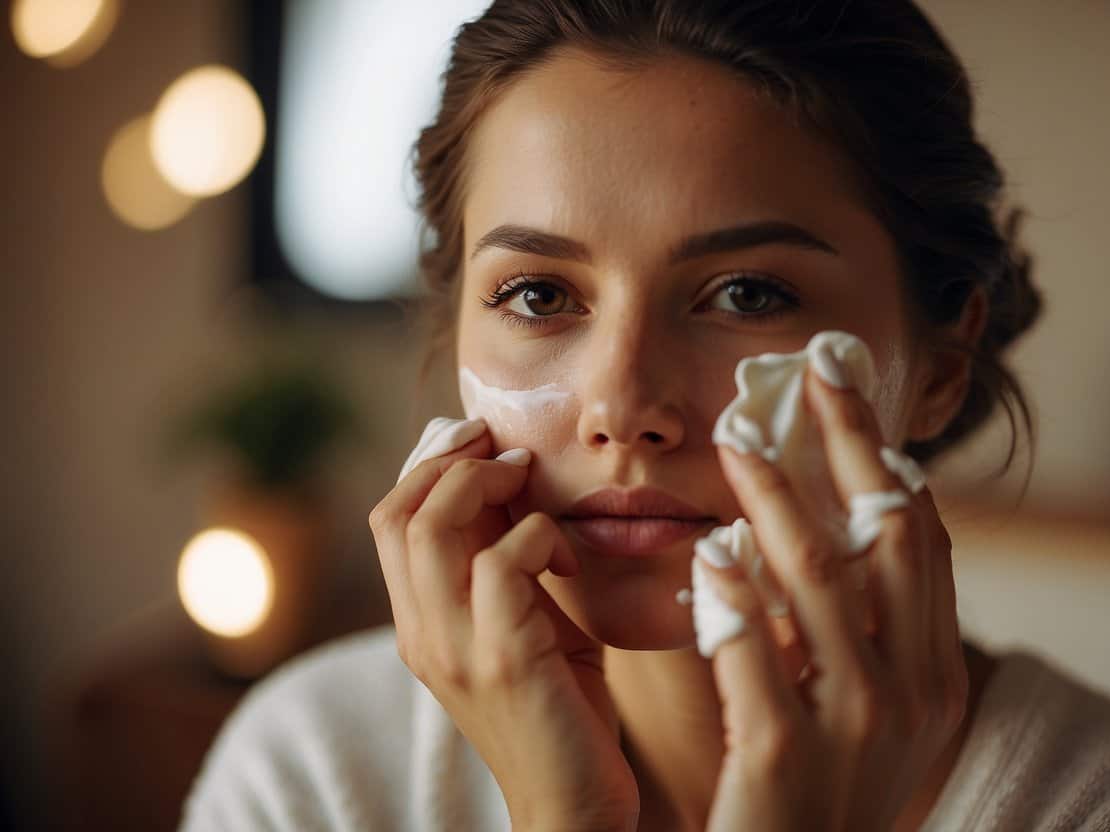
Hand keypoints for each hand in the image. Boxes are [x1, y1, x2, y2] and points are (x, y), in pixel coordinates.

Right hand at [369, 428, 638, 831]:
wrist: (572, 805)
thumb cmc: (558, 707)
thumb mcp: (524, 620)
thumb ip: (507, 560)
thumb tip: (516, 482)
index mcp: (419, 623)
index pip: (388, 519)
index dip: (427, 464)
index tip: (480, 439)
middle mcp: (421, 634)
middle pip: (396, 513)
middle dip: (450, 460)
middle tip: (504, 449)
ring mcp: (455, 648)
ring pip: (431, 527)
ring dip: (484, 485)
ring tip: (528, 485)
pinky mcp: (503, 660)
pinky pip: (503, 562)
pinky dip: (539, 536)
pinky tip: (568, 560)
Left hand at [700, 369, 969, 831]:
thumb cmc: (821, 794)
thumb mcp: (864, 713)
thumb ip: (856, 633)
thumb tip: (822, 529)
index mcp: (934, 677)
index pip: (918, 542)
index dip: (886, 459)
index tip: (848, 393)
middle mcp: (910, 694)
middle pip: (882, 538)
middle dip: (848, 446)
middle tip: (809, 374)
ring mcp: (852, 727)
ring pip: (817, 582)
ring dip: (778, 499)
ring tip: (737, 438)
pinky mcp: (784, 758)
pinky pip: (752, 655)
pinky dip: (730, 597)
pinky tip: (707, 551)